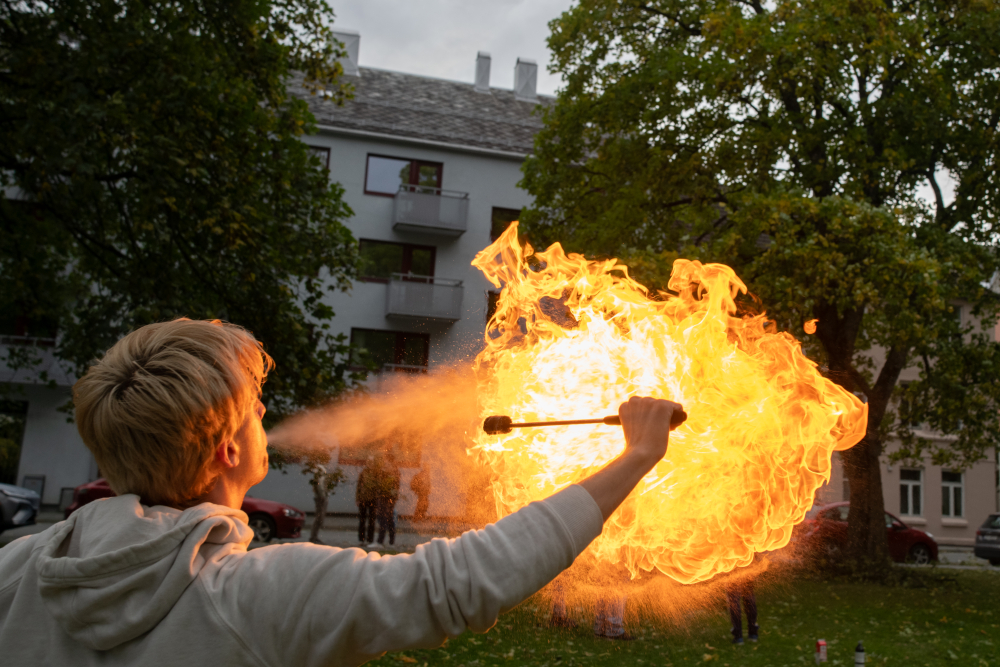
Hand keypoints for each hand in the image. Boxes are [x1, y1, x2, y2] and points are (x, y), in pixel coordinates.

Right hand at [578, 396, 681, 520]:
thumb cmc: (634, 450)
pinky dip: (678, 414)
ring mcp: (649, 403)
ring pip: (664, 404)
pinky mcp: (661, 407)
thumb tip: (653, 420)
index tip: (650, 428)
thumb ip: (639, 422)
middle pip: (653, 403)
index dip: (648, 416)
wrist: (640, 455)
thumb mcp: (633, 433)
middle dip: (659, 414)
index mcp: (625, 407)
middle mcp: (636, 401)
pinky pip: (675, 406)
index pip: (642, 405)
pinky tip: (675, 424)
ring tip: (668, 429)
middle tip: (662, 429)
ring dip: (669, 415)